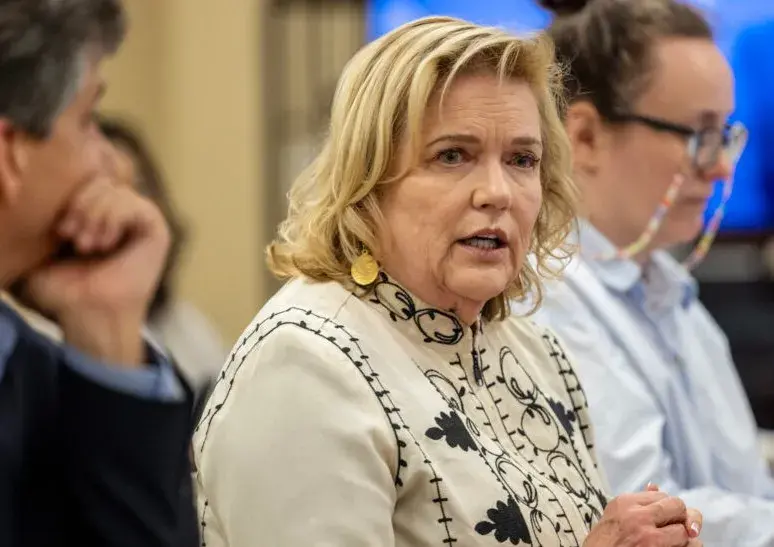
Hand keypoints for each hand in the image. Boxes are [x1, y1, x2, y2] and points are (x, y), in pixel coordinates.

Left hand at [18, 177, 169, 364]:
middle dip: (81, 205)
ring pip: (114, 188)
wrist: (87, 315)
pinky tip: (106, 243)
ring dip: (95, 214)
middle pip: (99, 179)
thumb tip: (25, 193)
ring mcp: (139, 220)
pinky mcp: (156, 229)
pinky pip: (134, 202)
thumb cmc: (61, 291)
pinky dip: (114, 218)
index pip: (84, 178)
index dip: (70, 197)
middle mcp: (120, 214)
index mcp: (96, 214)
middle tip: (73, 238)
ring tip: (88, 246)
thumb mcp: (39, 248)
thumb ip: (35, 220)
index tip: (60, 231)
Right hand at [583, 490, 702, 546]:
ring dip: (684, 538)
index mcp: (624, 502)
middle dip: (680, 518)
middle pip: (677, 505)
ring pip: (686, 528)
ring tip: (672, 544)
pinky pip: (690, 545)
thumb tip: (655, 486)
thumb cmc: (602, 545)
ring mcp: (648, 535)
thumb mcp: (614, 518)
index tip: (660, 521)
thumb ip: (636, 503)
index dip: (666, 509)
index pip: (662, 495)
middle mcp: (637, 515)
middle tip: (672, 531)